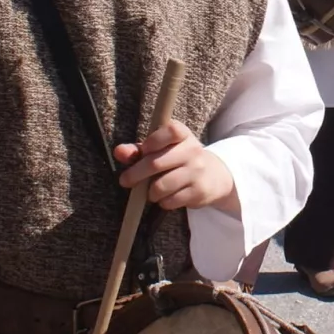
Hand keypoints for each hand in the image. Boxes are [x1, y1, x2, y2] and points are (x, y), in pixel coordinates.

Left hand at [115, 120, 238, 213]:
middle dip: (135, 174)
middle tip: (125, 180)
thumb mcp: (162, 149)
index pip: (171, 131)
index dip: (153, 140)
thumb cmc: (179, 159)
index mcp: (183, 135)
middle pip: (156, 163)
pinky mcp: (199, 191)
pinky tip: (166, 197)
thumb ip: (138, 150)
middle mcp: (193, 150)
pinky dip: (163, 202)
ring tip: (152, 191)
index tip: (144, 150)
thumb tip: (119, 152)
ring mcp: (197, 171)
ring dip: (150, 192)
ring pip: (161, 186)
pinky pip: (170, 200)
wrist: (214, 176)